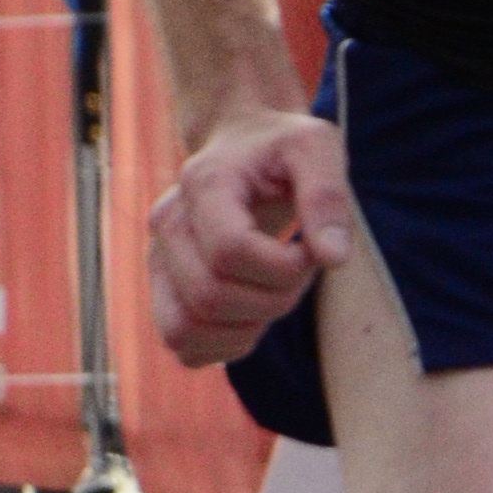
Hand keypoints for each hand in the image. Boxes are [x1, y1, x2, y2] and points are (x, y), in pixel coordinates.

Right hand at [146, 102, 355, 369]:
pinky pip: (182, 347)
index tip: (311, 250)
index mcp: (202, 185)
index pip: (229, 251)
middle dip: (274, 300)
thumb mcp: (317, 149)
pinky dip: (225, 346)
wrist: (245, 146)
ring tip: (276, 293)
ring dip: (247, 329)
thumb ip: (327, 197)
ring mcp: (158, 261)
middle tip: (300, 272)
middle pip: (210, 297)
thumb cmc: (283, 147)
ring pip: (186, 330)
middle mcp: (167, 224)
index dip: (283, 266)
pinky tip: (255, 314)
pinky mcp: (163, 290)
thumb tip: (334, 259)